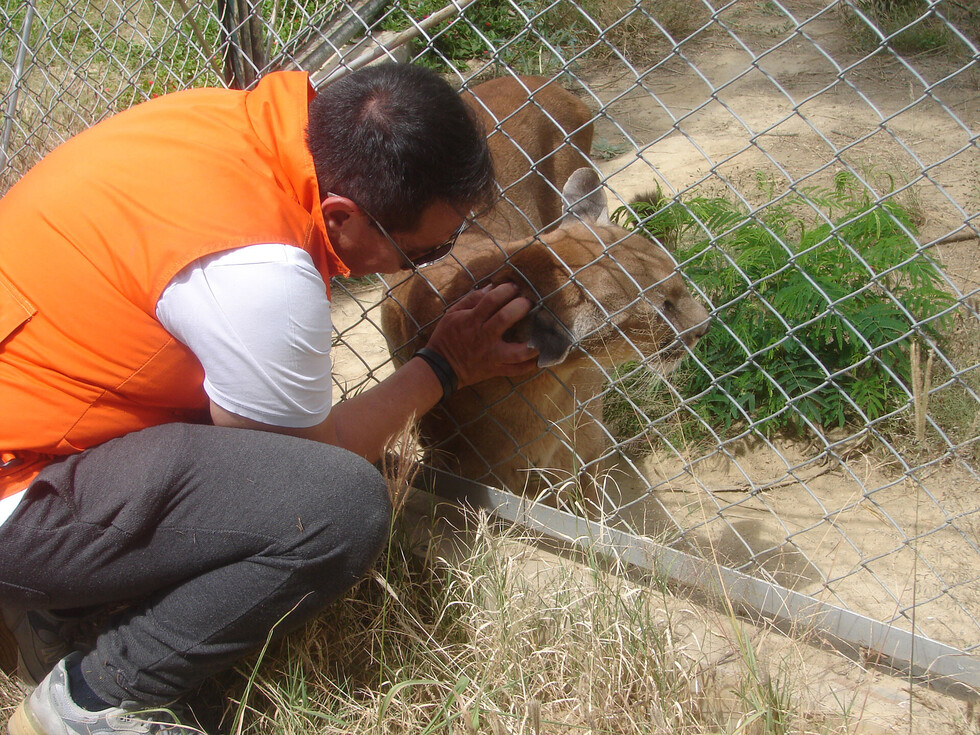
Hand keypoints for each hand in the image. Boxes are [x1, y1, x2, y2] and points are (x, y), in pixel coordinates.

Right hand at [424, 283, 538, 387]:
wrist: (441, 368)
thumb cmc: (447, 337)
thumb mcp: (453, 314)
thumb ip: (472, 299)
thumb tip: (493, 286)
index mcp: (472, 321)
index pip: (491, 300)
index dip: (505, 290)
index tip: (514, 287)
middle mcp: (484, 337)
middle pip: (505, 319)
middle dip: (520, 307)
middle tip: (529, 303)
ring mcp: (491, 356)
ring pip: (517, 352)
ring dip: (532, 344)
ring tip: (541, 335)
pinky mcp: (495, 370)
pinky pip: (515, 370)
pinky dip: (528, 366)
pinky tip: (537, 357)